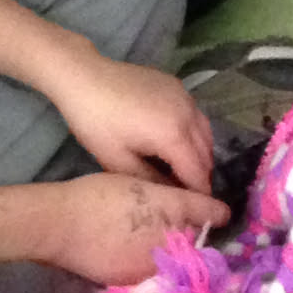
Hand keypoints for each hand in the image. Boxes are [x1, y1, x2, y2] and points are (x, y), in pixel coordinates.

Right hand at [41, 173, 226, 285]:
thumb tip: (184, 202)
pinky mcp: (131, 281)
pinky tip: (138, 251)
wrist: (62, 224)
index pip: (204, 212)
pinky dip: (150, 262)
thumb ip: (166, 195)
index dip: (214, 212)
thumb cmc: (99, 194)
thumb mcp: (138, 183)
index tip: (223, 213)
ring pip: (172, 257)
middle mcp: (167, 238)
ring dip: (172, 249)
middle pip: (190, 239)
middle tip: (185, 224)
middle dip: (192, 232)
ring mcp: (149, 264)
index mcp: (170, 209)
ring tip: (159, 237)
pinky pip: (149, 271)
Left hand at [45, 41, 213, 192]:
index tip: (198, 213)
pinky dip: (193, 134)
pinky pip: (195, 115)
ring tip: (184, 174)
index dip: (200, 195)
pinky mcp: (177, 86)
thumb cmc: (98, 124)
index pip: (198, 172)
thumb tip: (172, 196)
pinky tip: (176, 144)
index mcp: (174, 134)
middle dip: (202, 176)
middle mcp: (188, 113)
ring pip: (205, 132)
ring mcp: (185, 96)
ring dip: (200, 155)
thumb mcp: (118, 162)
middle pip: (206, 152)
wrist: (86, 78)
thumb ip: (151, 181)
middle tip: (190, 198)